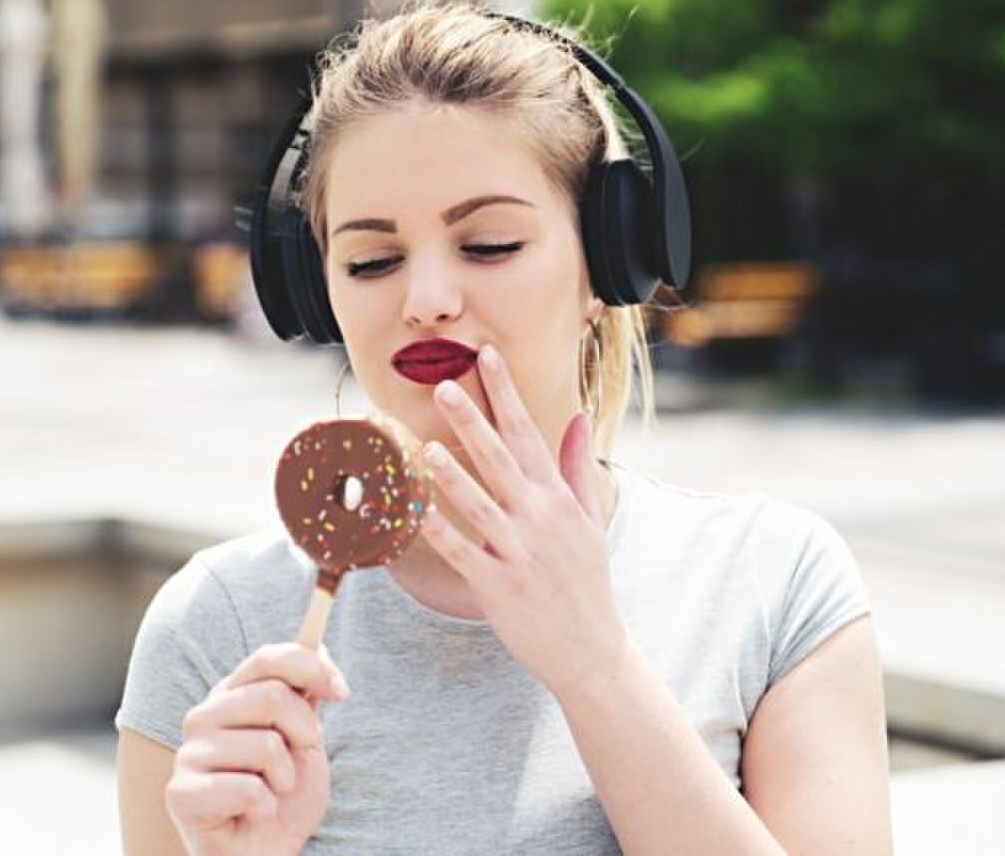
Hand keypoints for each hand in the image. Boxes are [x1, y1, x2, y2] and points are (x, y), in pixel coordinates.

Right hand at [165, 643, 348, 855]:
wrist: (264, 851)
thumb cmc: (283, 796)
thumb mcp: (305, 739)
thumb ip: (305, 694)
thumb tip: (321, 645)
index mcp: (231, 696)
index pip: (268, 657)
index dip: (312, 667)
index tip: (342, 691)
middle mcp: (204, 716)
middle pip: (273, 696)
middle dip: (304, 733)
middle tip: (295, 763)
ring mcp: (188, 753)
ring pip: (267, 746)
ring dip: (284, 779)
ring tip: (270, 793)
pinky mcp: (181, 793)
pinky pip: (249, 789)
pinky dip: (264, 807)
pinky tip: (252, 814)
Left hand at [419, 343, 628, 700]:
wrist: (590, 648)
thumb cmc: (585, 579)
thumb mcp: (589, 518)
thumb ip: (575, 466)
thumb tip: (579, 416)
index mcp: (557, 498)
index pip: (528, 433)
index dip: (506, 394)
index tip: (487, 356)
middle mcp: (538, 519)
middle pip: (500, 460)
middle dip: (473, 421)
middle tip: (445, 385)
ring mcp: (518, 553)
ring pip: (480, 505)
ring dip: (454, 475)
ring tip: (427, 446)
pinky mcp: (497, 586)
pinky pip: (461, 553)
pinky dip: (438, 531)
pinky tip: (414, 511)